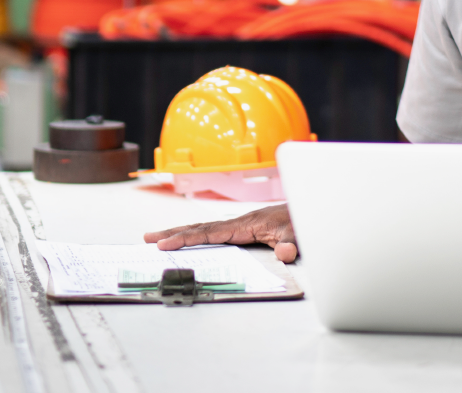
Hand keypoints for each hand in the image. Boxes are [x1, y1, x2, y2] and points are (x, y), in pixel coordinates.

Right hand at [142, 204, 298, 261]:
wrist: (313, 208)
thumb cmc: (304, 220)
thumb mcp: (299, 233)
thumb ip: (291, 243)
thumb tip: (285, 253)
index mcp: (245, 224)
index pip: (209, 233)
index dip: (186, 238)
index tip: (165, 244)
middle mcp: (239, 223)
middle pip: (199, 228)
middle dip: (173, 233)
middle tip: (148, 239)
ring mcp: (240, 225)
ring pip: (204, 229)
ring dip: (180, 233)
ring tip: (157, 238)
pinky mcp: (245, 228)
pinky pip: (214, 232)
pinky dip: (196, 235)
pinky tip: (189, 239)